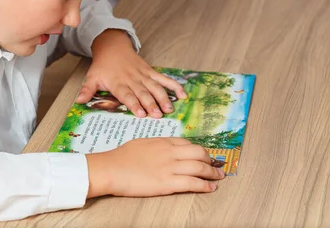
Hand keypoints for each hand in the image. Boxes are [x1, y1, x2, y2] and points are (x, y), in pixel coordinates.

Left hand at [78, 29, 186, 117]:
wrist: (112, 46)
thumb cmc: (103, 65)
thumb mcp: (92, 77)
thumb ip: (87, 90)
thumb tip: (78, 101)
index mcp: (118, 83)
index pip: (127, 94)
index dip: (134, 104)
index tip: (140, 113)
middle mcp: (132, 79)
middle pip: (143, 92)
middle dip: (151, 104)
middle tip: (158, 115)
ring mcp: (143, 75)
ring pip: (155, 87)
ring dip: (163, 97)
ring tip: (170, 108)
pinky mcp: (150, 71)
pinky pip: (163, 79)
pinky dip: (174, 86)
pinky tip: (183, 94)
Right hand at [85, 138, 223, 197]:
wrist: (111, 168)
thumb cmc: (121, 157)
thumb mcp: (141, 144)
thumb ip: (156, 146)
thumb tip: (164, 150)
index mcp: (162, 142)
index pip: (187, 143)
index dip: (198, 150)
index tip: (203, 156)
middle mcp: (170, 152)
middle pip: (198, 152)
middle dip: (209, 159)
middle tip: (215, 165)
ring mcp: (170, 167)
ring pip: (200, 167)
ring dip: (212, 173)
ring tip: (218, 177)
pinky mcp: (168, 183)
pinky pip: (193, 183)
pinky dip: (205, 185)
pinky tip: (210, 188)